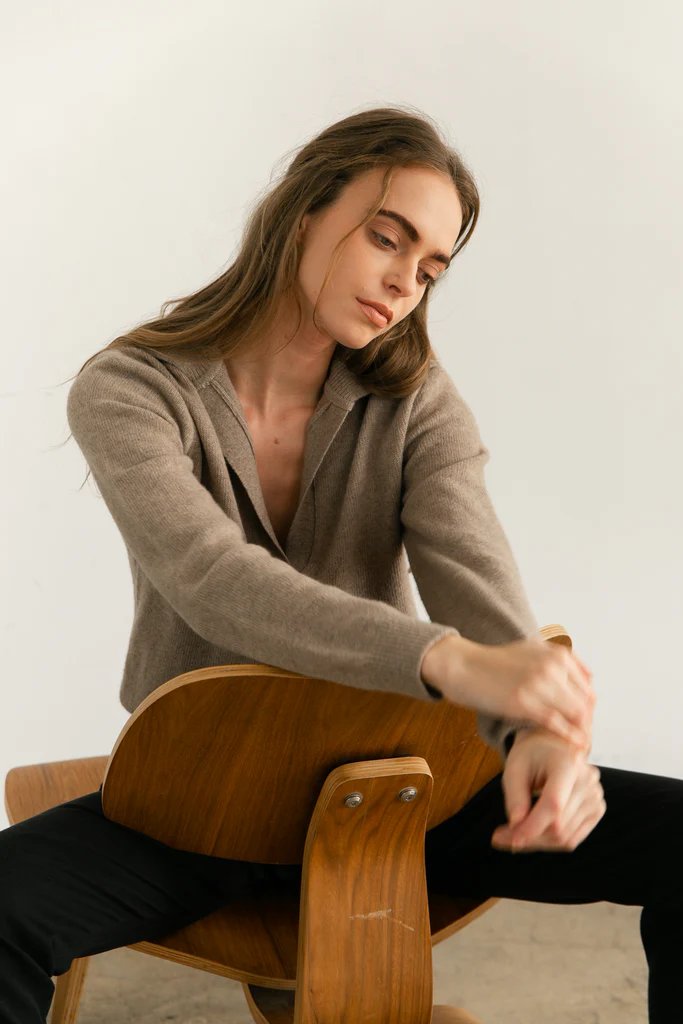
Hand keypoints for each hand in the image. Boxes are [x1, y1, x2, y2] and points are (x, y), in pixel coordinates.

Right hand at [425, 635, 595, 748]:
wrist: (463, 665)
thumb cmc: (494, 661)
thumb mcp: (532, 648)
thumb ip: (560, 659)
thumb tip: (591, 678)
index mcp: (557, 654)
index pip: (588, 688)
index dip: (589, 708)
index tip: (584, 723)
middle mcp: (552, 666)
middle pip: (585, 702)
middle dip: (587, 721)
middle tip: (585, 738)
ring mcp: (538, 684)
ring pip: (575, 713)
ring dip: (581, 731)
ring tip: (582, 747)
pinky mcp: (524, 702)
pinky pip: (556, 723)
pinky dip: (568, 736)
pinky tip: (573, 746)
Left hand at [491, 727, 605, 852]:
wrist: (552, 747)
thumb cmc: (531, 755)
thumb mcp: (515, 767)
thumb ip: (515, 796)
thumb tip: (517, 826)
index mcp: (569, 763)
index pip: (554, 804)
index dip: (532, 826)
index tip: (510, 840)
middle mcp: (589, 781)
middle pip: (559, 826)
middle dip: (528, 837)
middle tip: (501, 838)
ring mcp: (596, 797)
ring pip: (565, 838)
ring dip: (537, 842)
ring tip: (513, 834)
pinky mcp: (596, 810)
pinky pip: (572, 838)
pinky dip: (549, 841)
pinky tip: (532, 832)